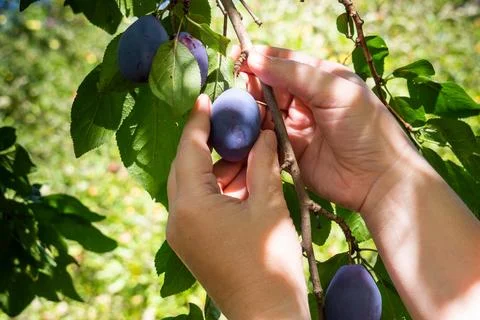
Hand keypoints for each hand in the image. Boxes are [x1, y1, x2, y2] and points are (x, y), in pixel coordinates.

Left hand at [166, 95, 309, 318]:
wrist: (267, 315)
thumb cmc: (271, 263)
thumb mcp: (269, 205)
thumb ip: (263, 163)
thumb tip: (265, 134)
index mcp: (191, 207)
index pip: (189, 151)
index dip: (197, 122)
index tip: (204, 98)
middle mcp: (177, 219)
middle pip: (185, 167)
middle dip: (208, 144)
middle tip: (229, 124)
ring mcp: (182, 234)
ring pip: (193, 187)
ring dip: (217, 169)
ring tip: (248, 155)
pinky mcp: (192, 244)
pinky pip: (199, 205)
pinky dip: (218, 189)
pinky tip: (244, 181)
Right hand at [236, 46, 416, 211]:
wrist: (379, 180)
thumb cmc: (365, 129)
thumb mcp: (335, 91)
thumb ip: (295, 74)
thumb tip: (256, 58)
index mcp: (321, 79)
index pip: (285, 62)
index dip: (261, 58)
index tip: (238, 57)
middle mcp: (307, 100)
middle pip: (270, 87)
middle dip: (253, 86)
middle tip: (239, 89)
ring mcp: (297, 126)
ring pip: (264, 112)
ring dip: (251, 111)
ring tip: (239, 112)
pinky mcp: (289, 151)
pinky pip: (265, 139)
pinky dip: (254, 135)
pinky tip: (244, 132)